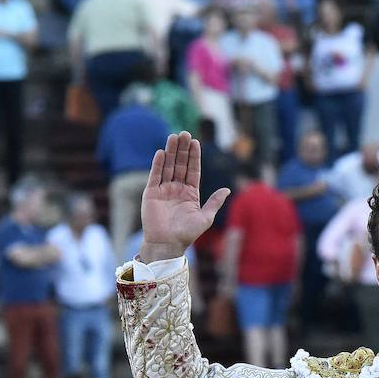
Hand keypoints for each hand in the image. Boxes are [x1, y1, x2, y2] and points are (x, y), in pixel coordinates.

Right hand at [141, 132, 230, 262]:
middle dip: (182, 149)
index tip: (196, 142)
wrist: (168, 244)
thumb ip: (214, 202)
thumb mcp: (205, 217)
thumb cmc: (187, 234)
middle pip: (180, 164)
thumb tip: (227, 189)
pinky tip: (162, 152)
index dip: (194, 156)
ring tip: (174, 137)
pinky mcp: (151, 193)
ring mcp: (164, 190)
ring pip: (168, 166)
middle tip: (184, 133)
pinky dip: (158, 164)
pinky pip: (155, 175)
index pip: (193, 170)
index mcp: (190, 193)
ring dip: (171, 152)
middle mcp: (177, 189)